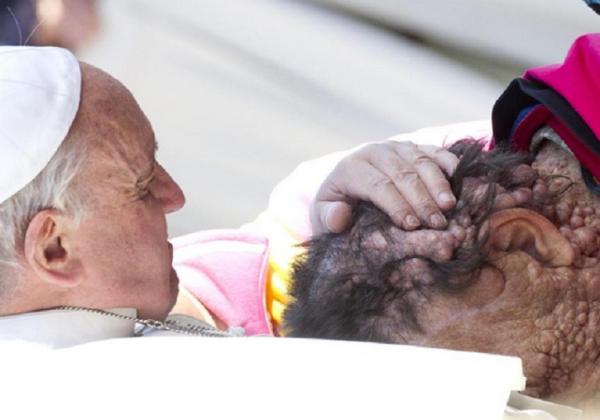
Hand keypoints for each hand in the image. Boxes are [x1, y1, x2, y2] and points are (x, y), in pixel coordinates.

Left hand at [311, 141, 458, 233]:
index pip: (377, 185)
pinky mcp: (412, 147)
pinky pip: (434, 151)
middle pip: (402, 173)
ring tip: (450, 206)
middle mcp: (373, 152)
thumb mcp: (323, 218)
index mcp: (350, 168)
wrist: (344, 191)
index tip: (413, 226)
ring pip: (420, 160)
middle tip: (438, 223)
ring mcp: (394, 146)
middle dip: (421, 199)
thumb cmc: (336, 210)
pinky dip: (448, 164)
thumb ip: (328, 218)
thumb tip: (339, 215)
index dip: (396, 205)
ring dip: (438, 184)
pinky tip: (460, 181)